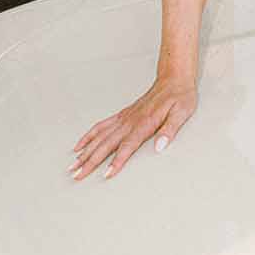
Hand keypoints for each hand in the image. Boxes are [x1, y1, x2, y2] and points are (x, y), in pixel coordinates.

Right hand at [70, 74, 196, 180]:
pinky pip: (101, 126)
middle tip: (77, 175)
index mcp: (145, 123)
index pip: (127, 146)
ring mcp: (124, 118)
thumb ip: (170, 130)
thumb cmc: (180, 96)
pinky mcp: (122, 115)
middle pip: (106, 144)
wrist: (174, 78)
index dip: (117, 161)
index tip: (106, 174)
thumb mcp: (182, 113)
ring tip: (72, 166)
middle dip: (91, 161)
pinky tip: (79, 146)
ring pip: (99, 136)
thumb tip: (159, 147)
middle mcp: (130, 121)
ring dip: (85, 152)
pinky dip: (88, 136)